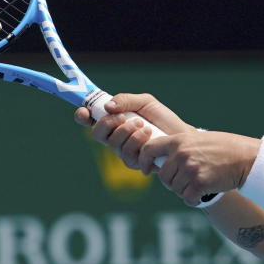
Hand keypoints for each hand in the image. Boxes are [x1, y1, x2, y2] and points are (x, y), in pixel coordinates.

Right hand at [75, 93, 194, 169]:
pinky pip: (127, 155)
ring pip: (113, 144)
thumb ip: (126, 100)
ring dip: (127, 132)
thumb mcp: (145, 102)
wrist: (182, 135)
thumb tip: (107, 107)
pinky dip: (137, 141)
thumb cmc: (163, 119)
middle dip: (107, 124)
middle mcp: (115, 138)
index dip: (82, 116)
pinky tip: (148, 135)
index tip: (84, 112)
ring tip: (143, 125)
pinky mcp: (135, 163)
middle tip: (121, 117)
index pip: (90, 120)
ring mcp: (124, 151)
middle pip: (97, 134)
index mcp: (114, 121)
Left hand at [139, 131, 259, 206]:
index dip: (143, 161)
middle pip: (163, 176)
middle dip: (172, 182)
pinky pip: (187, 198)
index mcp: (179, 140)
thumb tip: (162, 159)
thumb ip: (180, 147)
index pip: (149, 149)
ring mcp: (190, 168)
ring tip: (198, 185)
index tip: (146, 169)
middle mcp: (181, 154)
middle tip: (185, 182)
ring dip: (185, 191)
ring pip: (175, 189)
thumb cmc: (225, 148)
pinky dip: (193, 200)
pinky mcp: (200, 183)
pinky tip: (201, 195)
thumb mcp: (198, 139)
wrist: (246, 157)